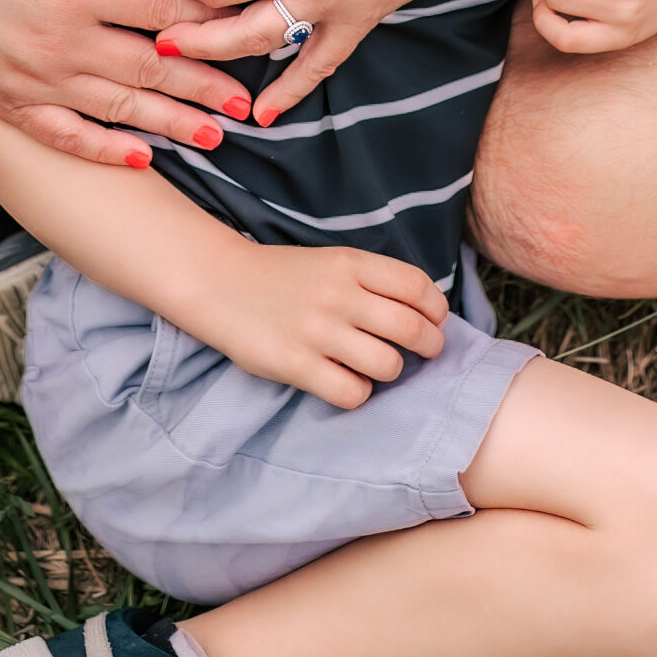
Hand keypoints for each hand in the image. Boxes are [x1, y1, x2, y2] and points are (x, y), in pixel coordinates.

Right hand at [0, 0, 254, 165]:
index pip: (160, 7)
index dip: (207, 18)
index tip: (245, 27)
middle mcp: (61, 40)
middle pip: (151, 66)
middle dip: (204, 85)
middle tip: (249, 104)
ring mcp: (35, 78)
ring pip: (117, 107)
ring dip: (170, 122)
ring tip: (215, 136)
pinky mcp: (8, 102)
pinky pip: (63, 135)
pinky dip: (103, 149)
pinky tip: (139, 159)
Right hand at [203, 243, 447, 407]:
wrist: (220, 283)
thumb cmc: (282, 276)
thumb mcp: (330, 262)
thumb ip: (370, 281)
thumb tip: (423, 312)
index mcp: (349, 264)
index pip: (415, 286)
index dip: (436, 308)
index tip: (435, 320)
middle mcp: (338, 295)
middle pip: (410, 327)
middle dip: (430, 345)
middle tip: (427, 351)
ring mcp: (317, 331)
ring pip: (387, 364)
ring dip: (392, 370)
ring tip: (380, 366)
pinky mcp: (296, 365)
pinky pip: (352, 393)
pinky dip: (359, 393)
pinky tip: (348, 382)